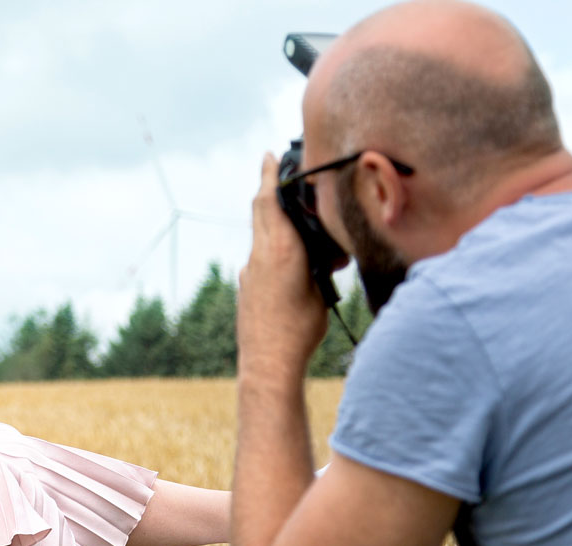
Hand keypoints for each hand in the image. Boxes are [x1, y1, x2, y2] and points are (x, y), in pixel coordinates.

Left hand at [237, 153, 328, 377]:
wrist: (267, 363)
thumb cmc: (299, 330)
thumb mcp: (320, 291)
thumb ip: (319, 266)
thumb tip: (325, 256)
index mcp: (280, 250)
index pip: (270, 202)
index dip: (270, 177)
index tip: (270, 156)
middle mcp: (259, 256)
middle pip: (260, 210)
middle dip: (268, 188)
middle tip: (275, 169)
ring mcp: (249, 271)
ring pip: (260, 234)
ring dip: (272, 219)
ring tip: (291, 214)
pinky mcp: (246, 287)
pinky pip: (259, 255)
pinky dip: (272, 244)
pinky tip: (288, 255)